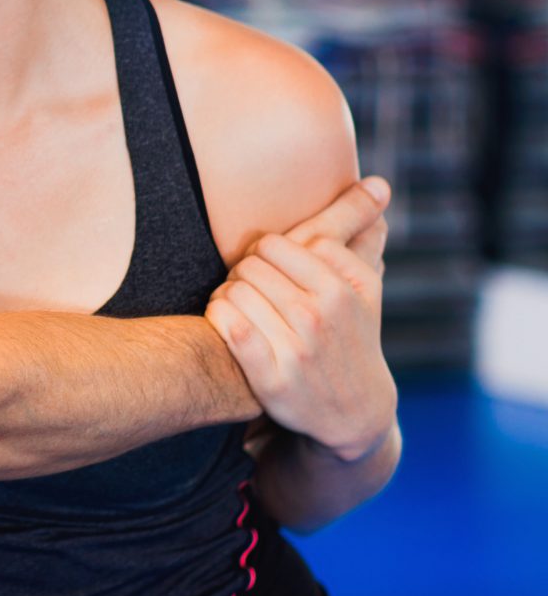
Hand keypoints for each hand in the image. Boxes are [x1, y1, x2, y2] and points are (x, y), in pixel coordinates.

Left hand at [206, 177, 395, 462]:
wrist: (354, 412)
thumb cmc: (351, 337)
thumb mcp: (365, 289)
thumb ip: (363, 235)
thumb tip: (376, 183)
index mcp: (346, 287)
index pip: (276, 244)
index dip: (265, 255)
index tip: (275, 273)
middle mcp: (324, 315)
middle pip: (250, 264)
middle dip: (244, 275)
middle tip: (253, 292)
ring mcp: (298, 347)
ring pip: (234, 290)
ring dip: (228, 296)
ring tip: (244, 308)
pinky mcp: (271, 376)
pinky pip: (225, 322)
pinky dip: (218, 317)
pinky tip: (229, 324)